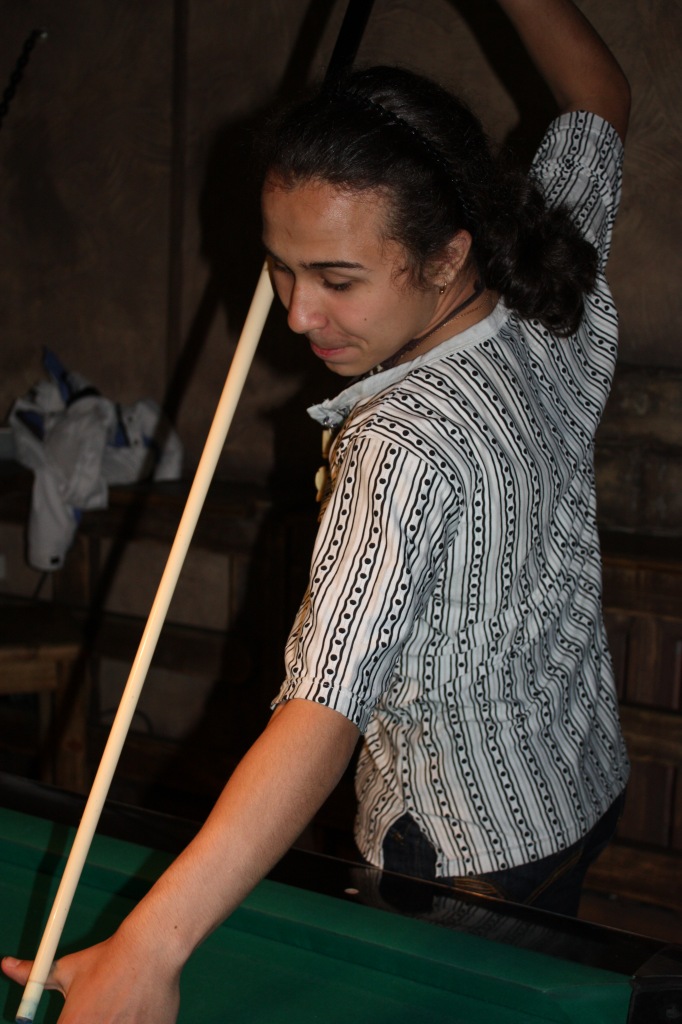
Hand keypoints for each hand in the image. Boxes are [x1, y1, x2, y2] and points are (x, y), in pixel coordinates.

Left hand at [2, 933, 180, 1023]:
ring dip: (116, 1023)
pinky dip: (135, 1023)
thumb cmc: (109, 958)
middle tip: (103, 1011)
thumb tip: (6, 966)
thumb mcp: (68, 968)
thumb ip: (34, 976)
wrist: (151, 948)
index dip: (72, 1023)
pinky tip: (138, 1010)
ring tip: (121, 1008)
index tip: (82, 1016)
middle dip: (96, 1022)